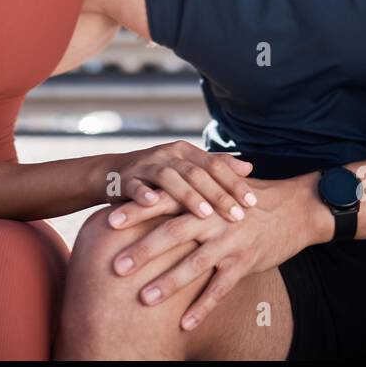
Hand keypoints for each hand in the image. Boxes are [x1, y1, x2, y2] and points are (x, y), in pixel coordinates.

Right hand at [102, 141, 257, 223]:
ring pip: (169, 178)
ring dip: (187, 196)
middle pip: (197, 173)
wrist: (112, 174)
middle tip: (237, 215)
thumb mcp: (186, 168)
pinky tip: (154, 204)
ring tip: (205, 214)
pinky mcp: (124, 179)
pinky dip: (144, 195)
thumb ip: (215, 166)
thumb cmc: (158, 176)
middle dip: (218, 194)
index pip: (215, 165)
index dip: (234, 183)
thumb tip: (249, 167)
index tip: (253, 202)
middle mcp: (167, 155)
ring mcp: (145, 165)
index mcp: (185, 151)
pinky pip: (135, 186)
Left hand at [110, 175, 316, 329]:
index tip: (108, 221)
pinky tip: (183, 324)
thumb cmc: (249, 198)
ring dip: (168, 283)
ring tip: (144, 298)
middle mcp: (214, 217)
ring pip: (195, 264)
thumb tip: (149, 191)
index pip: (164, 202)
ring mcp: (231, 241)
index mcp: (203, 197)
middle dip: (143, 250)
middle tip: (115, 265)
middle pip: (173, 233)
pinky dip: (202, 307)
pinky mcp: (246, 262)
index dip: (136, 210)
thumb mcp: (220, 187)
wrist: (296, 208)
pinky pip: (221, 288)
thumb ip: (188, 190)